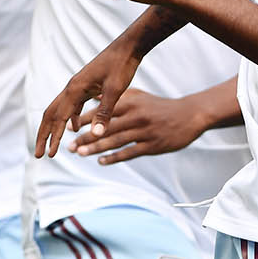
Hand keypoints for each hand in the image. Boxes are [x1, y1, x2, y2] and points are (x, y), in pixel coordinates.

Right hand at [35, 38, 141, 158]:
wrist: (127, 47)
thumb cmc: (121, 66)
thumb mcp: (116, 91)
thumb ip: (104, 113)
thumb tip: (95, 135)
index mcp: (75, 89)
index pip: (58, 119)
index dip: (53, 138)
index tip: (49, 155)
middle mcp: (71, 88)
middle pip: (49, 115)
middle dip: (43, 135)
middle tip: (37, 155)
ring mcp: (77, 87)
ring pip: (58, 110)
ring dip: (54, 128)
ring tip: (52, 146)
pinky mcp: (84, 86)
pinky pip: (71, 106)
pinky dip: (70, 119)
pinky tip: (76, 129)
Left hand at [69, 89, 216, 164]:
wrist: (188, 116)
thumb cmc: (160, 106)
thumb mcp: (139, 96)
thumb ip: (117, 99)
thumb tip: (94, 97)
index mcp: (130, 102)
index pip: (102, 111)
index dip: (85, 120)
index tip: (68, 127)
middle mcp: (135, 116)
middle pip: (106, 128)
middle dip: (86, 137)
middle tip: (70, 146)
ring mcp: (144, 131)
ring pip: (115, 141)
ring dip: (96, 149)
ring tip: (80, 154)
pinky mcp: (152, 145)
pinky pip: (129, 153)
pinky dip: (114, 157)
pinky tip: (101, 161)